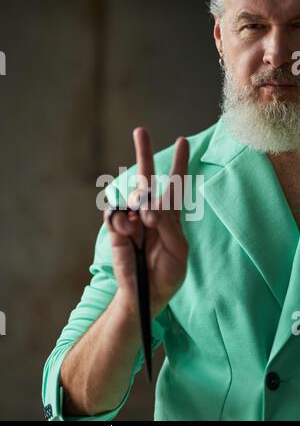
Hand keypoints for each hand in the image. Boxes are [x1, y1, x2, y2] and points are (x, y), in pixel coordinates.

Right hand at [104, 127, 189, 318]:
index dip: (180, 164)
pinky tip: (129, 233)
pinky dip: (121, 222)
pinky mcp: (117, 231)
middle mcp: (150, 213)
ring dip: (139, 208)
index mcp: (170, 217)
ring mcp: (132, 220)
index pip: (175, 185)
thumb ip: (169, 227)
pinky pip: (115, 216)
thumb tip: (149, 210)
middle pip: (146, 178)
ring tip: (143, 227)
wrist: (146, 294)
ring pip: (132, 197)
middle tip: (140, 130)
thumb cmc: (167, 273)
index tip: (183, 141)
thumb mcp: (179, 251)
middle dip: (144, 153)